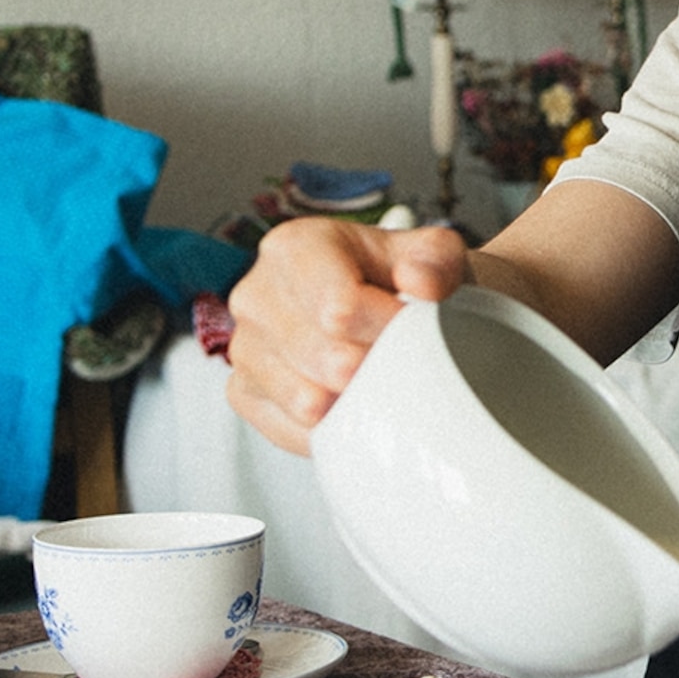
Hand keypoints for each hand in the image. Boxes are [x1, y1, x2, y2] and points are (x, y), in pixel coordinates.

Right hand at [224, 219, 468, 453]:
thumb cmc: (399, 277)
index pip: (342, 307)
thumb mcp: (432, 254)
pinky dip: (332, 428)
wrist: (376, 303)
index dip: (389, 329)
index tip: (412, 330)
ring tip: (377, 377)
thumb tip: (419, 282)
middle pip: (327, 358)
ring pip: (306, 399)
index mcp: (295, 247)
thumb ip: (434, 259)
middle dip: (377, 367)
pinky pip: (291, 429)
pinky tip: (353, 405)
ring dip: (356, 401)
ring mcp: (245, 346)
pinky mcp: (244, 392)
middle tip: (401, 359)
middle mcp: (257, 293)